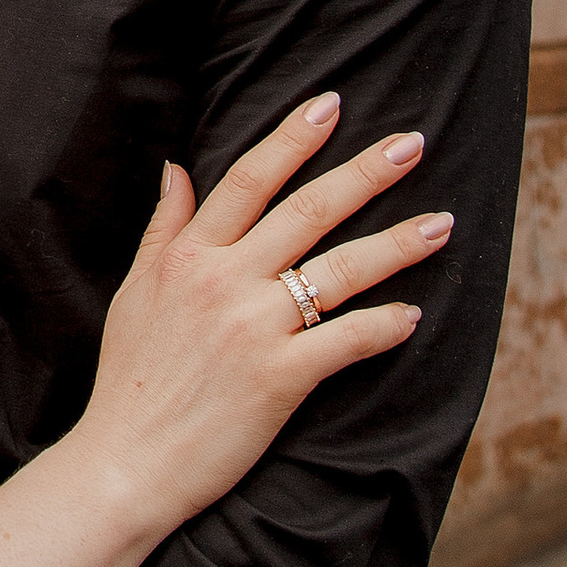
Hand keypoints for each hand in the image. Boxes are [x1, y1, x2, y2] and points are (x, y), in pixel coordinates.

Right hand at [79, 94, 450, 532]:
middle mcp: (222, 280)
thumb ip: (164, 228)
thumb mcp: (135, 291)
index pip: (248, 179)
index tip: (330, 104)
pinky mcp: (277, 379)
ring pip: (337, 271)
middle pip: (306, 211)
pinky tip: (412, 316)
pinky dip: (381, 328)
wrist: (125, 462)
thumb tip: (176, 167)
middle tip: (413, 143)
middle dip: (365, 173)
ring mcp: (251, 328)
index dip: (292, 138)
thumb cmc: (130, 378)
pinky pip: (344, 341)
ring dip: (396, 245)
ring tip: (442, 224)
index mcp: (187, 255)